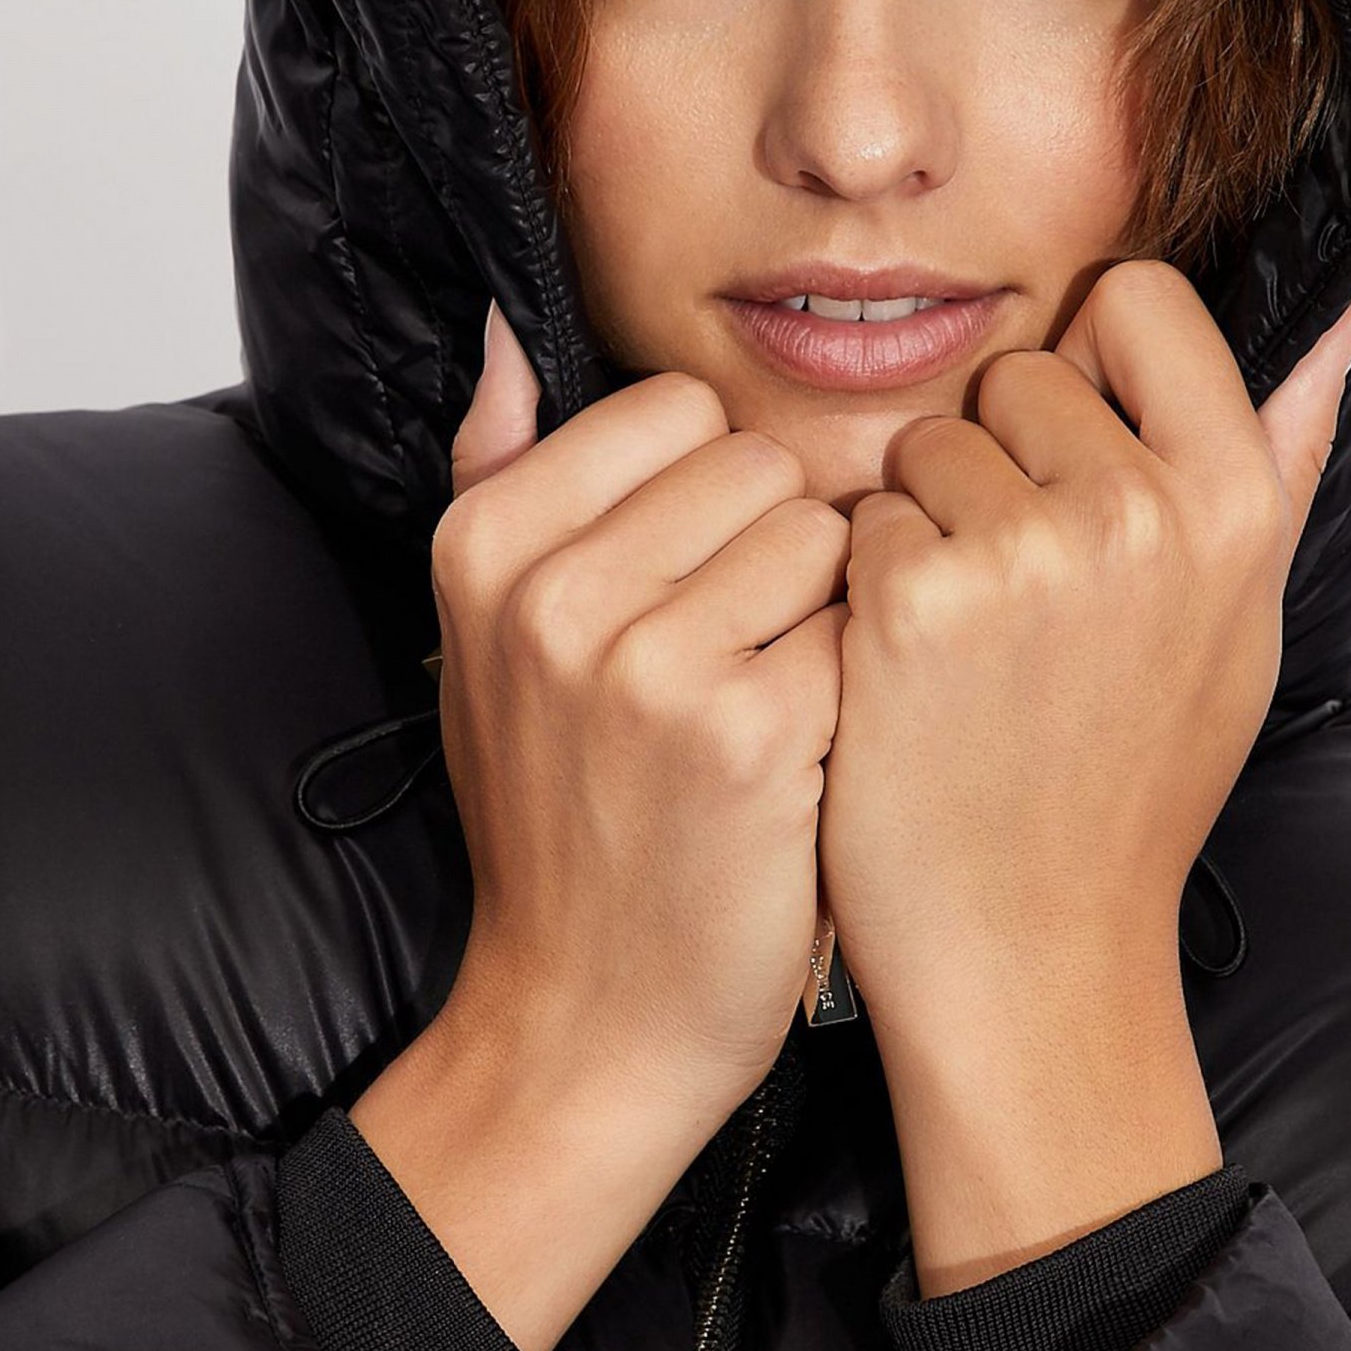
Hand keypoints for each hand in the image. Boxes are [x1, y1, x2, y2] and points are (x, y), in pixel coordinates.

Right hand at [430, 300, 849, 1134]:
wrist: (585, 1022)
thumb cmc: (557, 819)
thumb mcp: (483, 643)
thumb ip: (495, 472)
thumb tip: (506, 327)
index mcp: (485, 543)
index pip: (676, 409)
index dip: (708, 499)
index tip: (679, 593)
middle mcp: (552, 590)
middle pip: (760, 464)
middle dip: (773, 553)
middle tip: (729, 665)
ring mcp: (648, 662)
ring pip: (826, 536)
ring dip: (826, 618)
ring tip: (767, 710)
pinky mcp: (753, 734)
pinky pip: (867, 630)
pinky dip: (859, 693)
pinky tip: (806, 763)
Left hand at [814, 257, 1350, 1285]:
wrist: (1029, 950)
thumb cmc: (1133, 788)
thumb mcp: (1239, 624)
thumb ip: (1281, 462)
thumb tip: (1343, 322)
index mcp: (1234, 501)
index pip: (1138, 301)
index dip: (1092, 367)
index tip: (1078, 454)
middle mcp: (1139, 510)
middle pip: (1021, 373)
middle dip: (1001, 460)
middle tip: (1021, 597)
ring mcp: (1022, 552)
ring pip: (928, 443)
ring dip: (925, 523)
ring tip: (967, 645)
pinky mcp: (910, 598)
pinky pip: (862, 515)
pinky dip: (865, 584)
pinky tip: (904, 674)